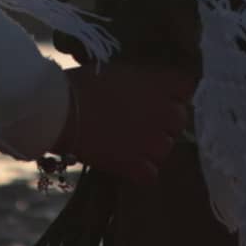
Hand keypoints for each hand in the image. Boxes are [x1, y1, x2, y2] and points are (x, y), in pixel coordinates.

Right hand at [71, 59, 193, 182]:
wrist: (59, 110)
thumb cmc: (82, 84)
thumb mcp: (118, 72)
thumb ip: (142, 81)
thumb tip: (147, 90)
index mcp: (158, 84)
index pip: (186, 88)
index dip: (174, 93)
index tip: (160, 97)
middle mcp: (163, 112)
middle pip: (179, 120)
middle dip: (163, 122)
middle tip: (140, 123)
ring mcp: (151, 141)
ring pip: (166, 149)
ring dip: (152, 148)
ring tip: (129, 144)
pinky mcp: (135, 165)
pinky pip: (151, 174)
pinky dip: (141, 172)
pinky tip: (125, 164)